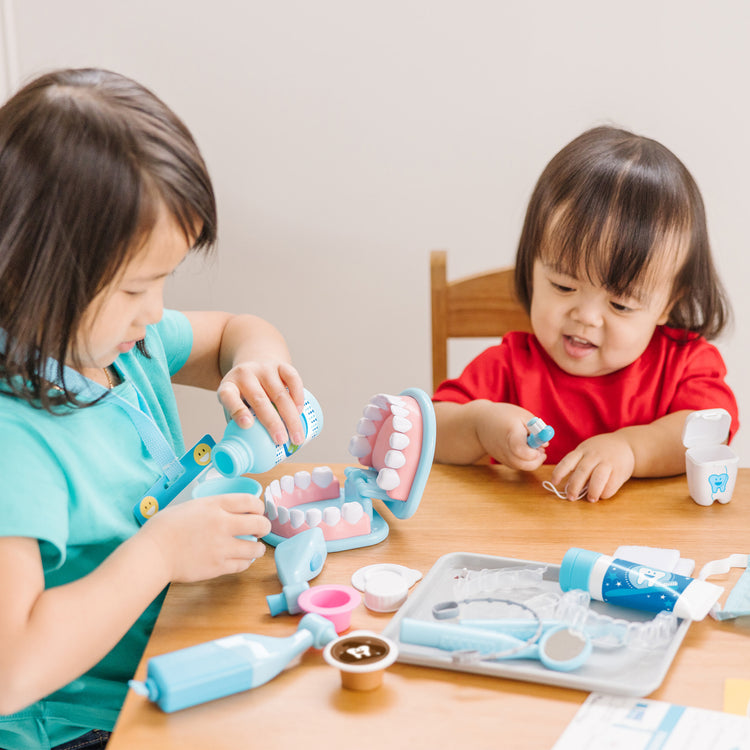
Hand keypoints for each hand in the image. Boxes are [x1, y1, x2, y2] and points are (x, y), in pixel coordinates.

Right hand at [139, 492, 271, 582]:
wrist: (153, 553)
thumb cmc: (164, 528)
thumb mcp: (191, 506)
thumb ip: (213, 507)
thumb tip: (229, 511)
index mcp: (215, 505)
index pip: (251, 501)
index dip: (259, 507)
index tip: (257, 512)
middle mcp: (223, 524)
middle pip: (260, 523)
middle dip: (263, 527)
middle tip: (259, 530)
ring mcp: (222, 547)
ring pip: (256, 548)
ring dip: (257, 547)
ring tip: (252, 547)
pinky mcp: (218, 566)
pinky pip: (243, 565)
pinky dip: (245, 562)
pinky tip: (240, 559)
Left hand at [217, 361, 304, 444]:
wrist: (253, 364)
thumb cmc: (243, 394)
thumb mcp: (232, 405)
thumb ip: (236, 425)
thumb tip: (244, 455)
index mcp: (228, 386)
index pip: (229, 397)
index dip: (237, 410)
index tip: (247, 425)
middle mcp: (245, 375)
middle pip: (259, 399)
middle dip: (273, 422)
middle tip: (281, 441)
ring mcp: (263, 369)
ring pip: (279, 393)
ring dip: (290, 416)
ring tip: (296, 436)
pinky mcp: (280, 365)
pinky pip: (292, 378)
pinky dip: (298, 395)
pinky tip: (300, 410)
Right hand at [475, 402, 548, 470]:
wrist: (478, 422)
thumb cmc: (503, 415)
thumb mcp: (522, 415)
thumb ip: (536, 429)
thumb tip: (545, 444)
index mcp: (510, 434)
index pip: (522, 451)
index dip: (534, 452)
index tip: (540, 446)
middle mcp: (504, 448)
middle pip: (522, 464)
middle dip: (536, 461)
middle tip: (542, 451)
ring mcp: (501, 456)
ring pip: (520, 467)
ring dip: (531, 461)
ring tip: (532, 448)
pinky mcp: (500, 460)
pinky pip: (515, 465)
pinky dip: (523, 461)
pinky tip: (523, 450)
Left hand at [551, 433, 635, 501]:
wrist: (626, 444)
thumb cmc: (601, 451)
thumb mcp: (587, 452)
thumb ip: (578, 466)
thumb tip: (568, 486)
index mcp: (582, 450)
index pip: (567, 461)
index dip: (559, 472)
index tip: (554, 482)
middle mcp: (594, 455)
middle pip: (582, 471)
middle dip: (574, 486)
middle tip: (571, 497)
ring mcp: (608, 461)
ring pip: (598, 477)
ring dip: (592, 491)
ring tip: (590, 499)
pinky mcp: (620, 470)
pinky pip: (611, 484)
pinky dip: (605, 492)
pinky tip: (602, 495)